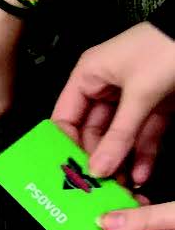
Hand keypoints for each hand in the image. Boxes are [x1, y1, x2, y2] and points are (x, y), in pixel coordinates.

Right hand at [51, 22, 174, 183]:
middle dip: (97, 158)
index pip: (65, 118)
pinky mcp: (153, 106)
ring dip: (120, 161)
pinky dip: (142, 154)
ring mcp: (130, 98)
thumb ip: (120, 134)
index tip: (70, 171)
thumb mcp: (141, 93)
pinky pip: (142, 135)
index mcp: (89, 75)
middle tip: (98, 184)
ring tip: (120, 184)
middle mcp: (105, 87)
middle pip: (92, 133)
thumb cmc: (169, 44)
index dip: (65, 145)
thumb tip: (99, 168)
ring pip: (118, 137)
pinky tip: (140, 172)